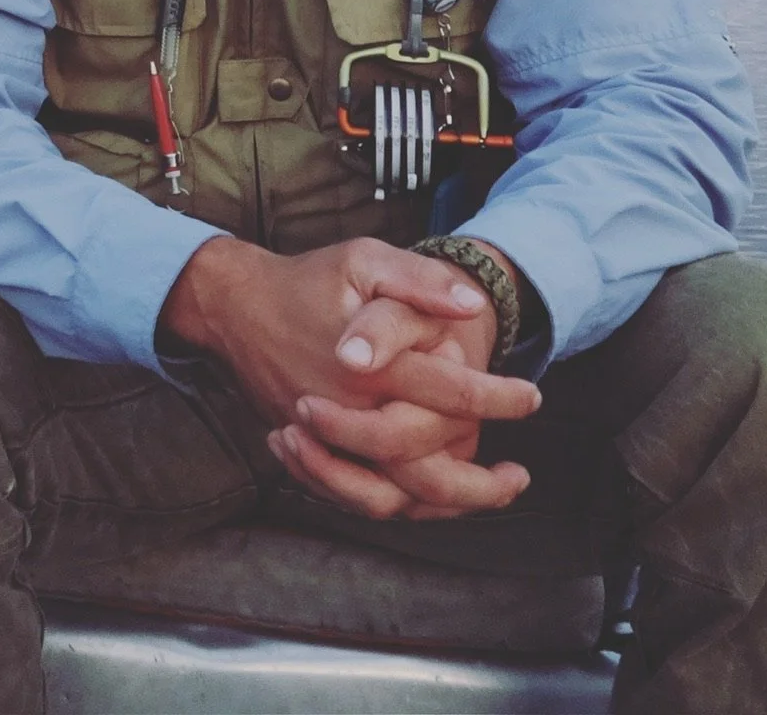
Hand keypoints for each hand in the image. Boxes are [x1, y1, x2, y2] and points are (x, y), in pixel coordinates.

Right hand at [268, 243, 538, 521]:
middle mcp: (349, 410)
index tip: (531, 397)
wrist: (235, 305)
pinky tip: (430, 498)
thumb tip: (472, 306)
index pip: (450, 392)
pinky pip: (357, 497)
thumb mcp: (362, 259)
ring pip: (391, 496)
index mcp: (371, 365)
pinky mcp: (309, 449)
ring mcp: (326, 438)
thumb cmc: (305, 281)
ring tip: (485, 497)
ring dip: (446, 506)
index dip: (499, 398)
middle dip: (481, 482)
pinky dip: (399, 506)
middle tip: (519, 476)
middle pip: (425, 467)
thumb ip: (418, 279)